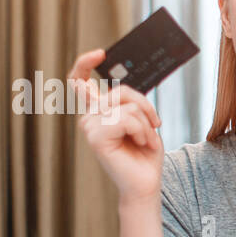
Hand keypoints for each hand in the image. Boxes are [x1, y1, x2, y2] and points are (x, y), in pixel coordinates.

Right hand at [67, 48, 163, 203]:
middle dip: (146, 107)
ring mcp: (89, 127)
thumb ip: (129, 102)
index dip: (85, 63)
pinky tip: (141, 144)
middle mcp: (89, 117)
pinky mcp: (95, 137)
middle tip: (155, 126)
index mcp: (98, 112)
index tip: (101, 53)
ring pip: (127, 107)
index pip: (80, 81)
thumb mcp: (142, 120)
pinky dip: (142, 131)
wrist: (145, 183)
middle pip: (121, 91)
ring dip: (146, 124)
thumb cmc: (144, 153)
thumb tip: (121, 88)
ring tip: (145, 141)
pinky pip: (127, 119)